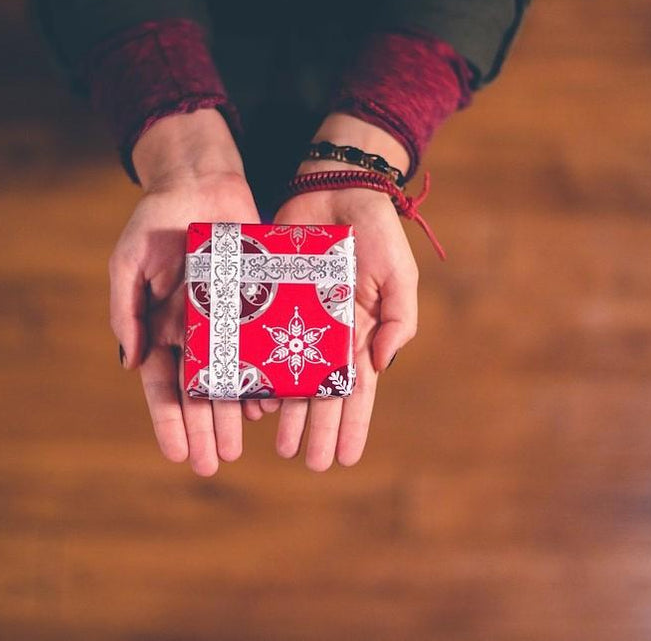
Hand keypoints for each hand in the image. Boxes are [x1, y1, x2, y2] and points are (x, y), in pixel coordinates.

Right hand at [110, 109, 259, 475]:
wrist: (201, 183)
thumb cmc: (158, 220)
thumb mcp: (130, 260)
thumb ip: (126, 309)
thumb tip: (130, 362)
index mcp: (162, 327)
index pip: (164, 384)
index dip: (169, 420)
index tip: (178, 454)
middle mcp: (196, 332)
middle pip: (199, 391)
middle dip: (203, 429)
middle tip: (214, 463)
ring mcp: (227, 321)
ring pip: (231, 377)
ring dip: (232, 414)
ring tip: (238, 445)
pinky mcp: (255, 304)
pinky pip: (261, 347)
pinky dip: (263, 376)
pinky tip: (269, 404)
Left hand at [256, 114, 419, 469]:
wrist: (334, 188)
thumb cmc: (374, 232)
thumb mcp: (398, 274)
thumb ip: (398, 319)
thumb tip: (381, 365)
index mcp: (360, 332)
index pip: (357, 390)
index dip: (353, 424)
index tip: (347, 459)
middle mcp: (327, 334)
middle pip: (321, 392)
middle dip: (317, 429)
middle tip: (308, 462)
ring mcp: (296, 319)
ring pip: (289, 375)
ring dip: (287, 412)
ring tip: (279, 444)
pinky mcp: (268, 300)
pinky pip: (260, 341)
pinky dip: (257, 370)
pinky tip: (252, 398)